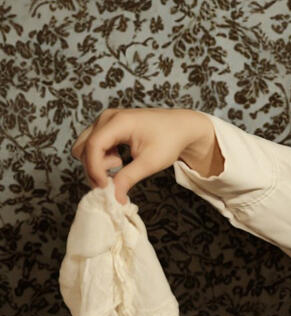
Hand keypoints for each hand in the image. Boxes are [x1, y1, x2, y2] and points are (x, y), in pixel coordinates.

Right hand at [71, 108, 215, 204]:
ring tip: (120, 167)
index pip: (93, 146)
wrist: (180, 127)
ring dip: (97, 163)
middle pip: (84, 147)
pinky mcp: (107, 127)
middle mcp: (107, 118)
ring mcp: (106, 121)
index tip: (105, 187)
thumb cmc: (169, 141)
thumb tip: (115, 197)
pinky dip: (101, 158)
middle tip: (114, 181)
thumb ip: (129, 178)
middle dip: (95, 168)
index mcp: (118, 122)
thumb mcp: (151, 162)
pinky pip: (93, 145)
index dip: (95, 169)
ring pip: (85, 147)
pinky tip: (120, 161)